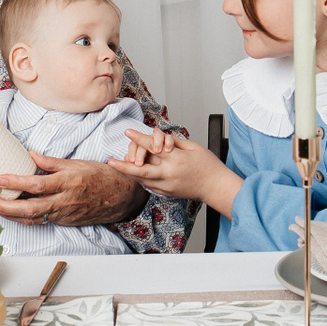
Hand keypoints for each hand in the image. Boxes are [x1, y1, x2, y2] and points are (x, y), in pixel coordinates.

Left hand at [0, 154, 145, 227]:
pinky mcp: (64, 222)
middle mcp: (64, 201)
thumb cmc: (102, 177)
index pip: (36, 184)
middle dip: (6, 207)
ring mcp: (64, 214)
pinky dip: (24, 218)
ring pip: (33, 218)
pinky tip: (11, 212)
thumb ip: (52, 162)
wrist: (122, 198)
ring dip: (10, 214)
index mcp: (68, 182)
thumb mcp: (78, 163)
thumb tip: (31, 156)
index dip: (16, 183)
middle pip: (30, 209)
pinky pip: (40, 221)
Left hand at [109, 133, 238, 210]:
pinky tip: (133, 175)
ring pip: (143, 181)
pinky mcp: (167, 193)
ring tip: (118, 167)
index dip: (139, 139)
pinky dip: (140, 180)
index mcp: (176, 160)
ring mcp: (168, 186)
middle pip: (142, 171)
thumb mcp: (192, 147)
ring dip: (129, 174)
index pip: (153, 148)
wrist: (216, 186)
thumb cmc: (208, 165)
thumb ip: (173, 142)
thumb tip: (158, 138)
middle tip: (110, 162)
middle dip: (124, 166)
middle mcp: (170, 174)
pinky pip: (150, 186)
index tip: (128, 132)